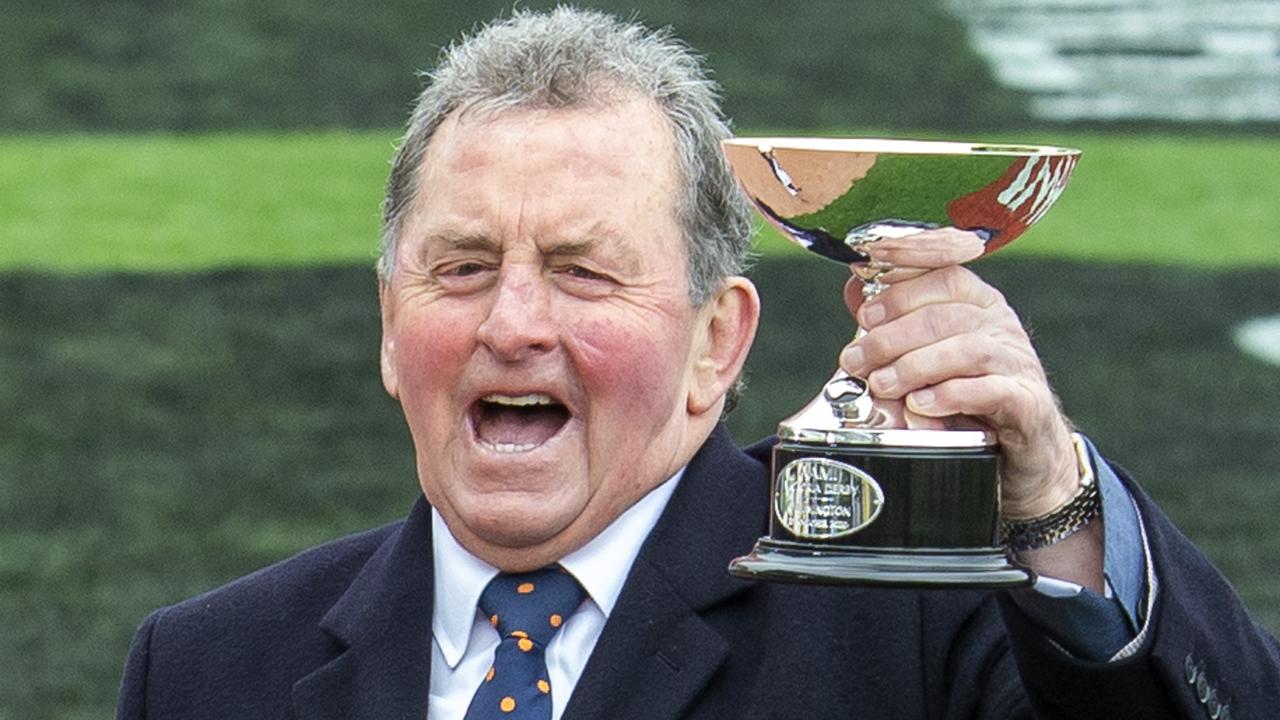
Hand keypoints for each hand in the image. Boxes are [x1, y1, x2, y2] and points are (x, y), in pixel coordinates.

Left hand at [837, 232, 1077, 520]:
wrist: (1021, 450)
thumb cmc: (970, 396)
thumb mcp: (929, 354)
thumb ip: (895, 323)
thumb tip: (856, 291)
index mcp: (979, 303)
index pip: (944, 278)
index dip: (900, 293)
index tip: (865, 315)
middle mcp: (1002, 326)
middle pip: (946, 317)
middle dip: (891, 338)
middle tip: (856, 361)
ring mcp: (1018, 363)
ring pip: (967, 350)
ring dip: (915, 366)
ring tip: (882, 385)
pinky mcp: (1026, 402)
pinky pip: (990, 391)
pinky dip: (950, 395)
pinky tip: (920, 404)